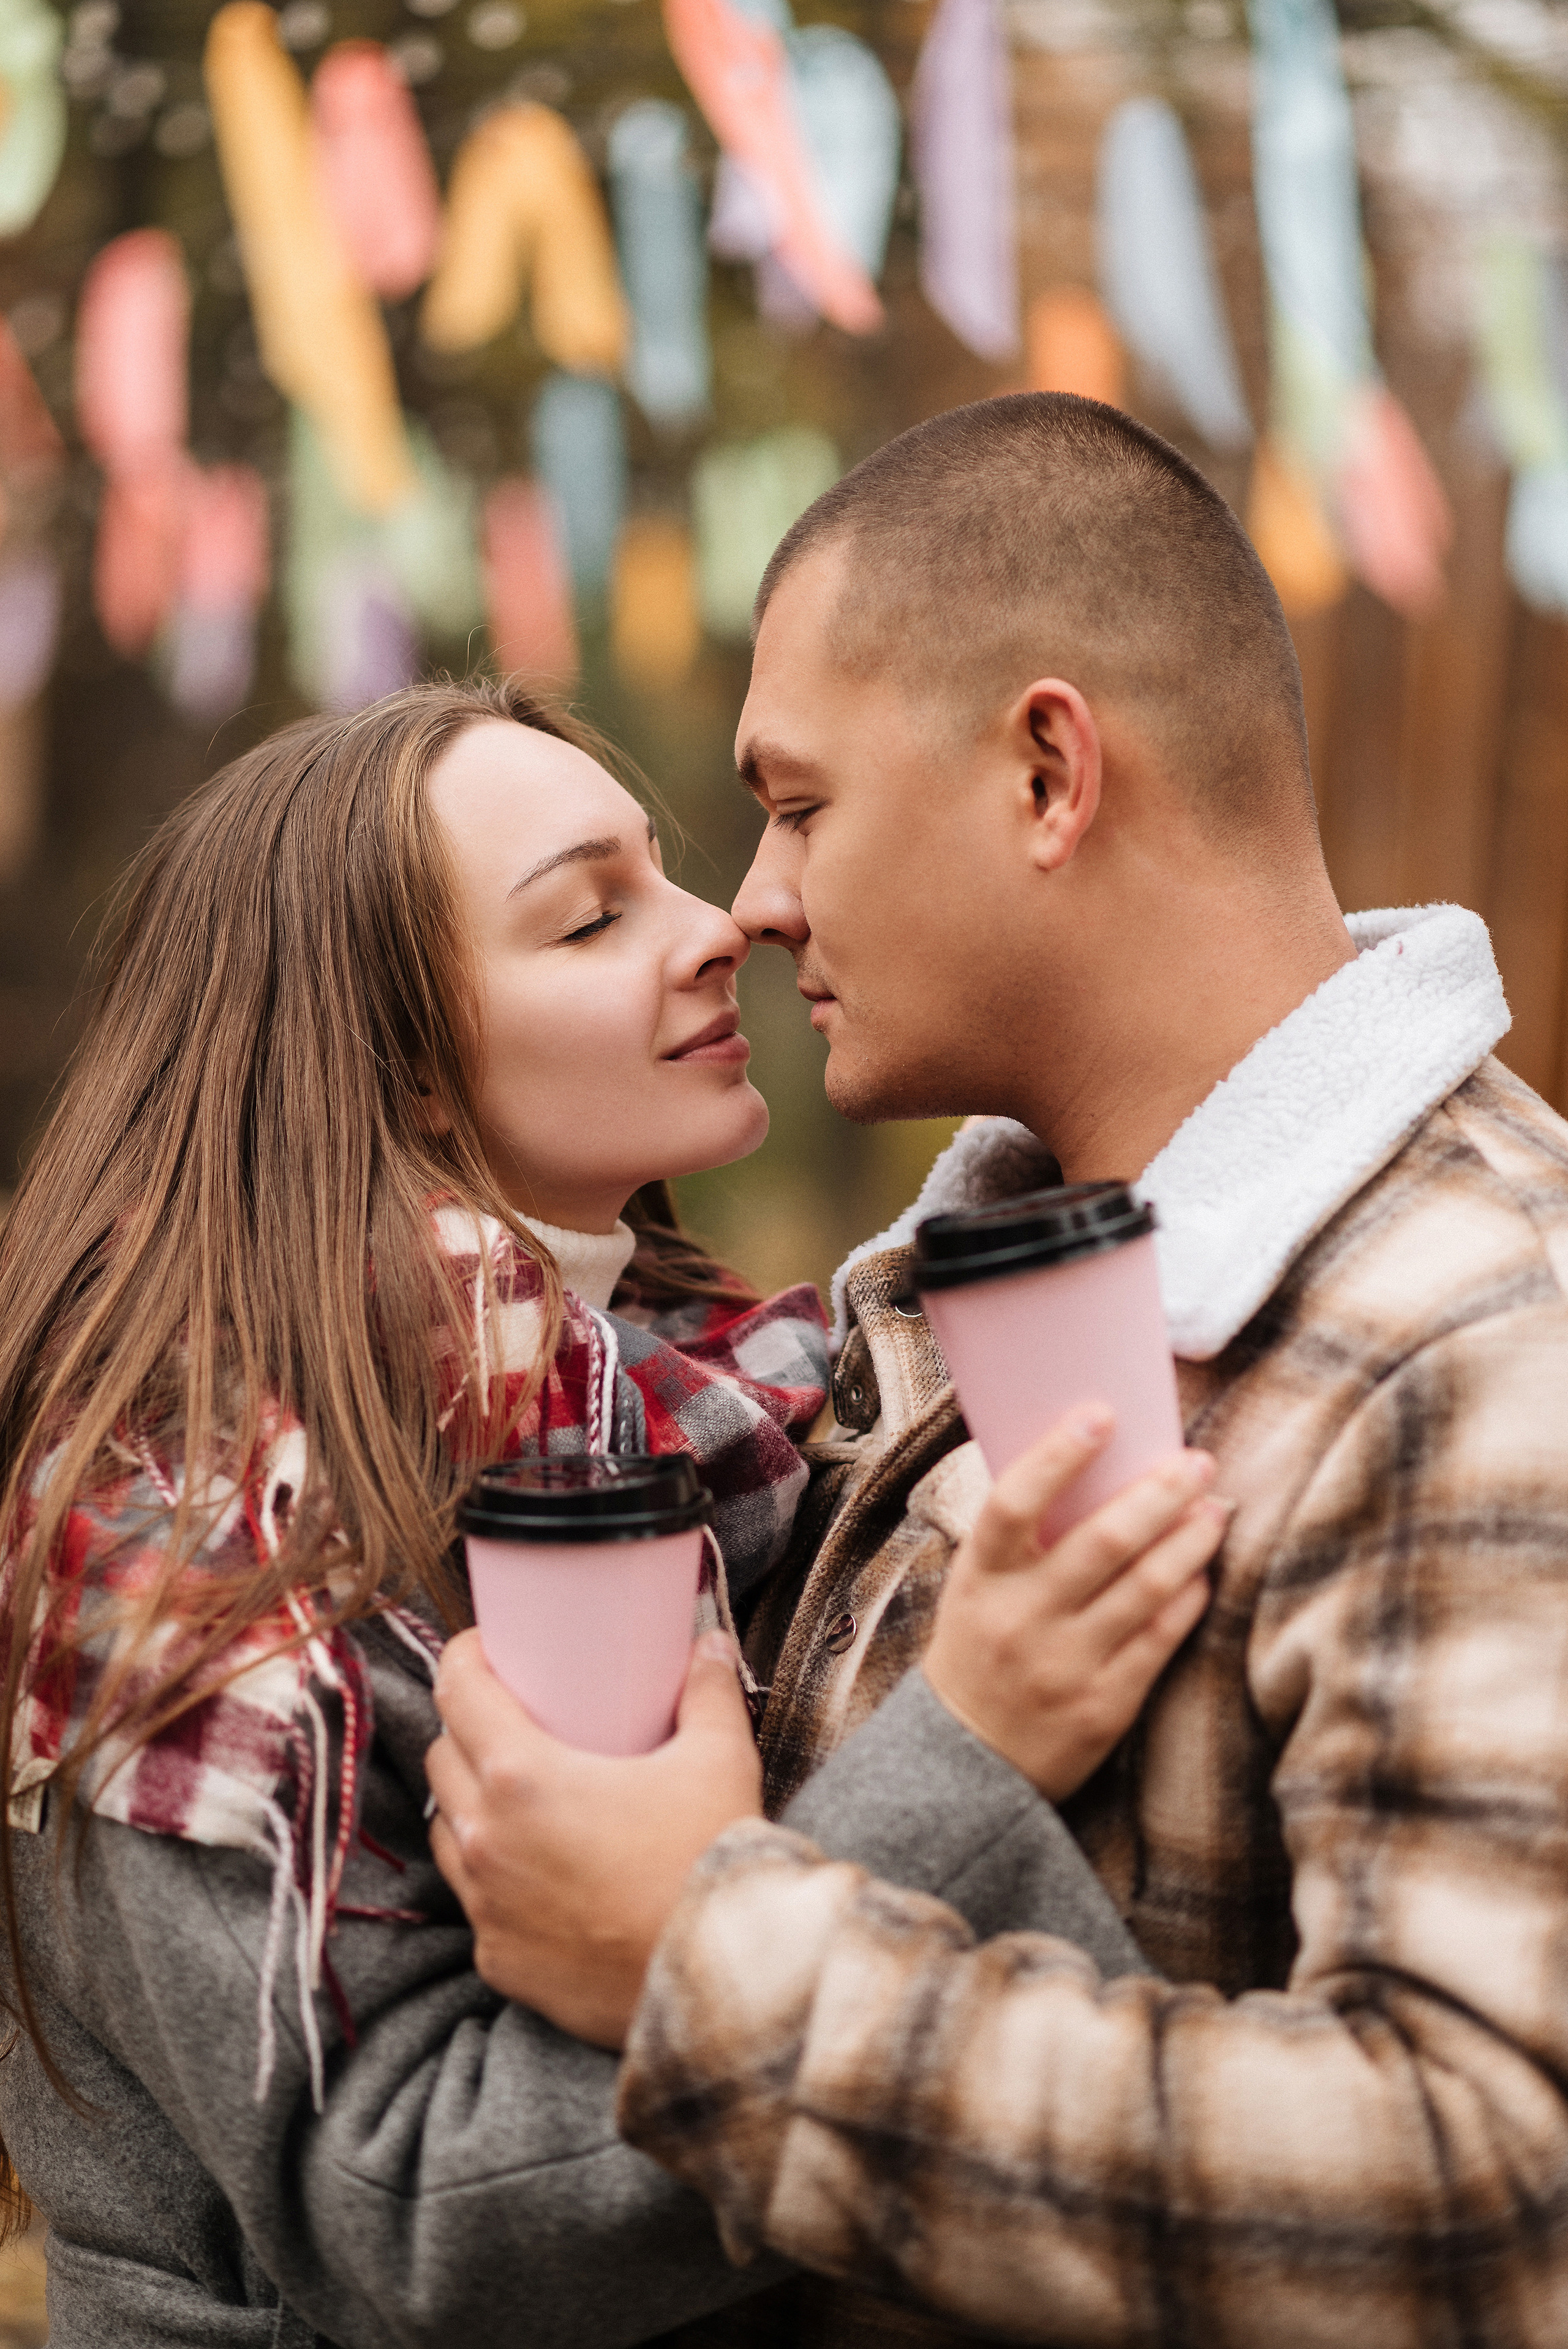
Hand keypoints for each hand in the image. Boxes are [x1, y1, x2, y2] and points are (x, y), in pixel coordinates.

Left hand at [425, 1629, 762, 2047]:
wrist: (718, 1982)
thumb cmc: (710, 1861)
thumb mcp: (719, 1759)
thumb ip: (709, 1692)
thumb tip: (710, 1647)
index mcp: (522, 1777)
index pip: (456, 1691)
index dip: (465, 1658)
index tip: (487, 1649)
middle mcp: (486, 1840)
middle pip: (443, 1757)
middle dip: (467, 1729)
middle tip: (513, 1719)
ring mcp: (487, 1906)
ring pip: (448, 1831)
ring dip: (471, 1804)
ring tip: (520, 1795)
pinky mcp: (499, 1960)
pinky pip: (477, 1903)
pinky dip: (497, 1878)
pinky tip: (542, 1873)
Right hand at [922, 1409, 1227, 1800]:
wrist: (968, 1759)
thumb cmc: (980, 1648)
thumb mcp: (979, 1587)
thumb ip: (1023, 1537)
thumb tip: (1096, 1465)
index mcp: (982, 1579)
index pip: (1014, 1504)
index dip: (1057, 1456)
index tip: (1100, 1415)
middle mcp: (1023, 1618)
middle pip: (1101, 1542)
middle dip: (1159, 1494)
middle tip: (1196, 1461)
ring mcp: (1065, 1664)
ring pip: (1144, 1588)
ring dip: (1189, 1540)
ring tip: (1215, 1507)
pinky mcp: (1106, 1705)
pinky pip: (1161, 1638)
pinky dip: (1187, 1597)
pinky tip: (1202, 1569)